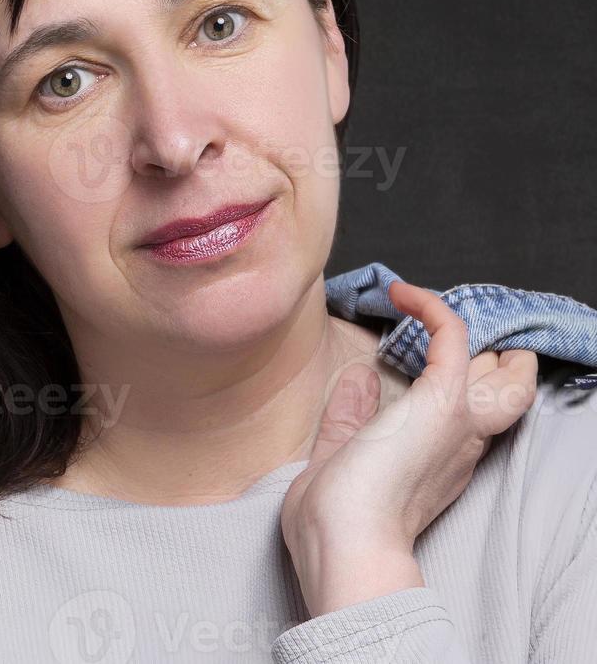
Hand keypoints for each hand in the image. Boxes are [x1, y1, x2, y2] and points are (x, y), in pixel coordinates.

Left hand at [280, 279, 538, 616]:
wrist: (344, 546)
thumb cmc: (332, 524)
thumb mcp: (338, 457)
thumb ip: (349, 417)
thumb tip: (359, 375)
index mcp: (434, 464)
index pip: (467, 420)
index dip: (460, 388)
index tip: (420, 356)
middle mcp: (457, 445)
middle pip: (502, 397)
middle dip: (493, 365)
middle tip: (456, 334)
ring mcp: (454, 421)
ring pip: (506, 374)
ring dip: (484, 339)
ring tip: (439, 309)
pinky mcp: (442, 399)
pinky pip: (453, 337)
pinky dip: (432, 309)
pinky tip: (401, 293)